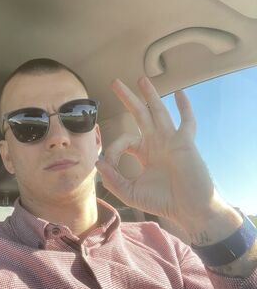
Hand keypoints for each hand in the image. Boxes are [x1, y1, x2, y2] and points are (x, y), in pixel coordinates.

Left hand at [96, 76, 219, 230]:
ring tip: (141, 79)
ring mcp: (171, 140)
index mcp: (144, 152)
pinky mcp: (185, 143)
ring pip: (159, 111)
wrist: (188, 209)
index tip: (110, 165)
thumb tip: (99, 162)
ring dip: (150, 94)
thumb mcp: (131, 192)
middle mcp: (157, 142)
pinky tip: (179, 93)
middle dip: (127, 98)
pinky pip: (187, 121)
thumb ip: (114, 179)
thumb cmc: (162, 201)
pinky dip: (184, 107)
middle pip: (140, 114)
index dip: (113, 150)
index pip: (124, 140)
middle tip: (115, 82)